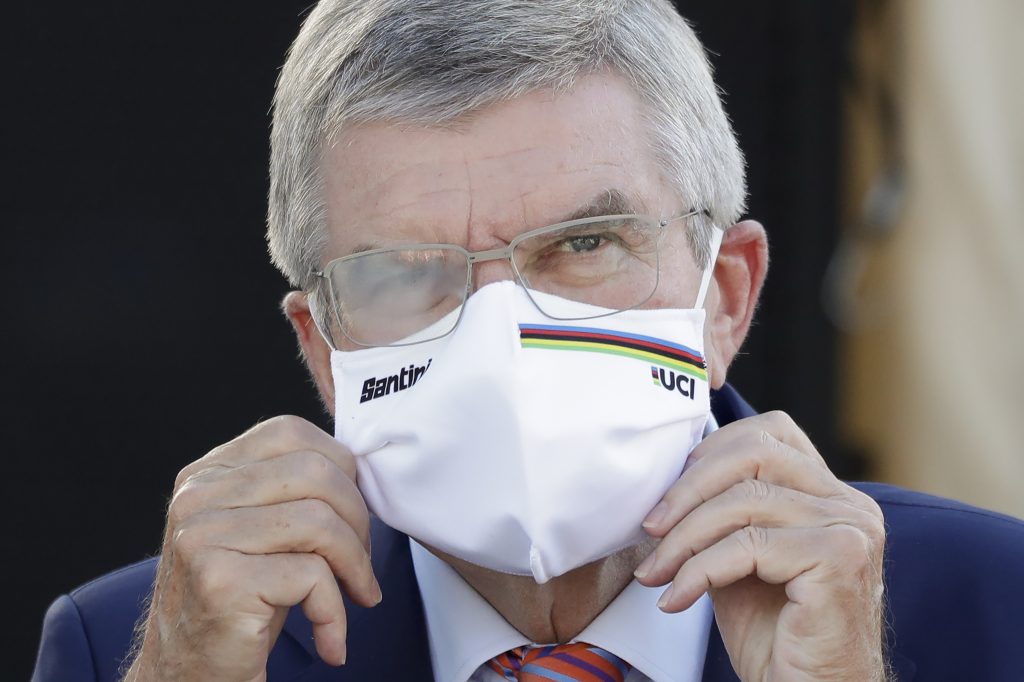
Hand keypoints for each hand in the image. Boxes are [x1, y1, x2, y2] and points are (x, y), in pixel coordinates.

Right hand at [123, 416, 380, 681]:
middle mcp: (197, 496)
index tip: (354, 514)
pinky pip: (312, 576)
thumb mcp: (264, 534)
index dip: (340, 468)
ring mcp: (202, 536)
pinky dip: (336, 612)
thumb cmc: (242, 606)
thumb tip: (363, 470)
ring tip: (357, 594)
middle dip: (359, 519)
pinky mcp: (220, 580)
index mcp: (207, 473)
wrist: (187, 679)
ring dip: (356, 565)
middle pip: (315, 473)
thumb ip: (293, 492)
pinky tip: (331, 640)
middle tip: (362, 563)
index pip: (291, 433)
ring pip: (320, 522)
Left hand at [633, 412, 886, 681]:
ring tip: (654, 572)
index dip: (711, 452)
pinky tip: (676, 599)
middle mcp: (849, 503)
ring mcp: (851, 528)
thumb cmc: (775, 635)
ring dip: (684, 538)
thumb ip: (722, 515)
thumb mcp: (739, 560)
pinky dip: (698, 571)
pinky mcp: (840, 559)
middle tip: (649, 529)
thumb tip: (666, 484)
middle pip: (754, 453)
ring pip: (744, 501)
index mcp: (830, 494)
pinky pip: (748, 545)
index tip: (669, 495)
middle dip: (688, 489)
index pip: (769, 432)